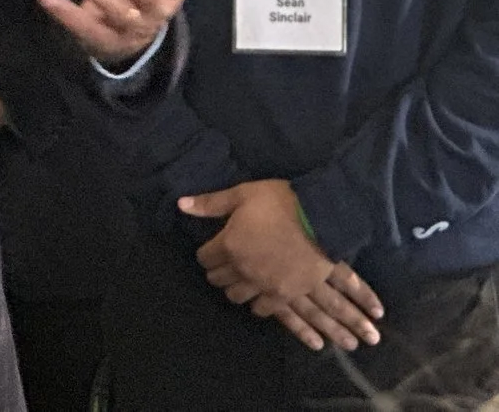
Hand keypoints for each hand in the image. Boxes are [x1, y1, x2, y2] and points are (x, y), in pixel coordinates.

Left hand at [179, 179, 382, 353]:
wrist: (324, 220)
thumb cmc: (281, 203)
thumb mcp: (243, 194)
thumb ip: (210, 203)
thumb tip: (180, 205)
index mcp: (228, 245)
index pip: (204, 258)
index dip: (206, 253)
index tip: (213, 248)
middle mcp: (242, 269)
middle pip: (217, 280)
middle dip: (218, 270)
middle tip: (226, 263)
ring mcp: (264, 285)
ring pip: (236, 297)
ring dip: (236, 288)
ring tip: (242, 279)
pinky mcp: (286, 295)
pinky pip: (263, 310)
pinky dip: (258, 304)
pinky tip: (260, 294)